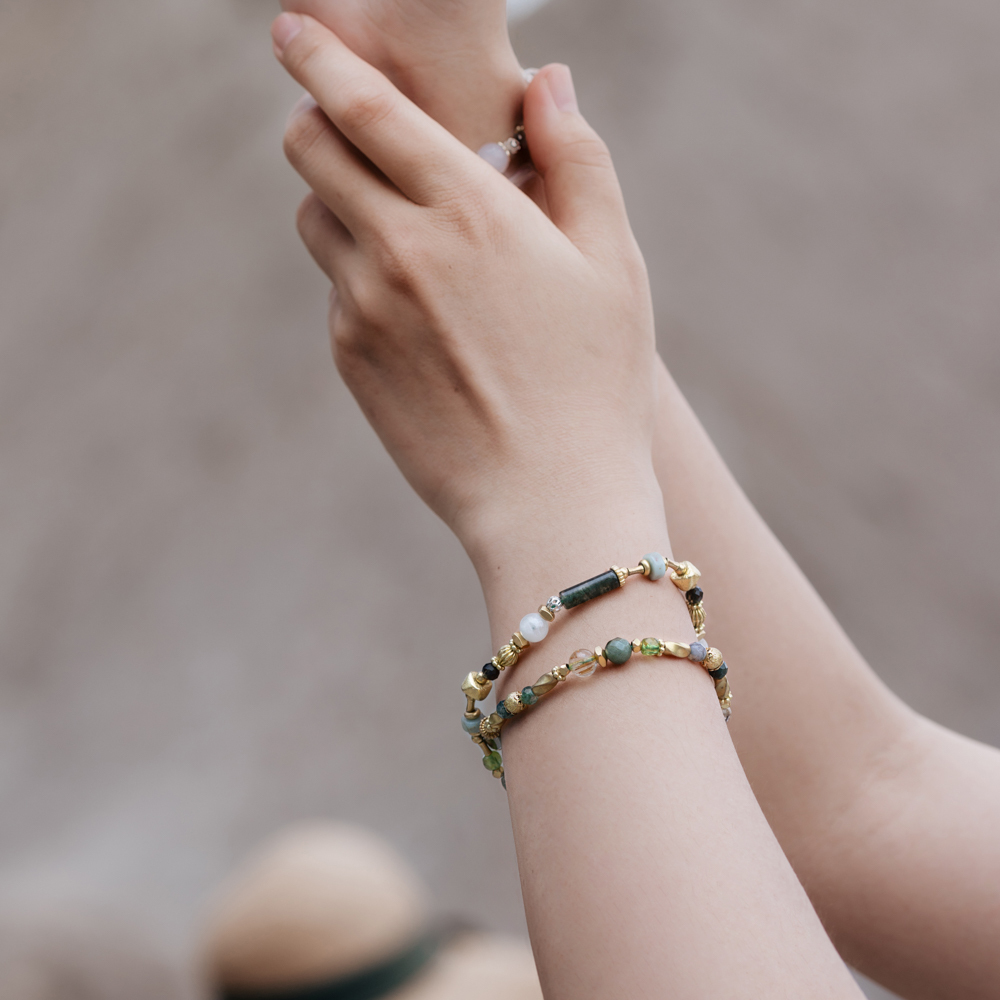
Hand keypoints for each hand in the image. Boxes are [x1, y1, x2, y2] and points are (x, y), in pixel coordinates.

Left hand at [273, 14, 664, 563]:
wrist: (549, 497)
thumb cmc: (596, 380)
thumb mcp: (614, 263)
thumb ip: (577, 159)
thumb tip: (548, 81)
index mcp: (468, 210)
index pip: (365, 106)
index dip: (319, 58)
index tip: (290, 28)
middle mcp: (401, 250)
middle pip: (310, 150)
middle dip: (316, 120)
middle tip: (347, 125)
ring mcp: (365, 308)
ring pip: (315, 220)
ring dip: (341, 200)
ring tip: (401, 226)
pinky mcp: (351, 359)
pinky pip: (336, 291)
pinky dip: (362, 275)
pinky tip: (419, 311)